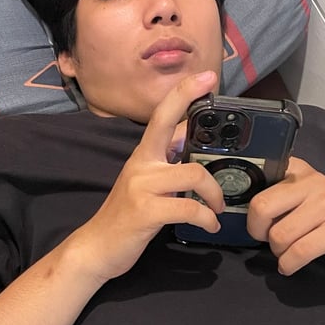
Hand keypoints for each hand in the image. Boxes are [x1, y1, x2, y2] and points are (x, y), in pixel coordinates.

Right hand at [73, 71, 225, 281]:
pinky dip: (206, 218)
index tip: (208, 77)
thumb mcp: (145, 182)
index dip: (185, 92)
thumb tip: (189, 136)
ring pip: (194, 174)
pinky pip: (189, 208)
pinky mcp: (146, 212)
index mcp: (142, 155)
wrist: (96, 247)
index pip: (162, 114)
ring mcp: (142, 187)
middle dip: (211, 155)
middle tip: (228, 178)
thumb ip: (165, 160)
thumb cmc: (126, 215)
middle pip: (179, 136)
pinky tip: (209, 226)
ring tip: (217, 211)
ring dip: (214, 196)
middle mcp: (141, 164)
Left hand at [247, 158, 324, 275]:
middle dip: (257, 231)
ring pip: (279, 235)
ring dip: (278, 252)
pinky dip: (289, 265)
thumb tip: (235, 209)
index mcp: (297, 170)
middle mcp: (313, 180)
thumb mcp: (300, 200)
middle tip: (267, 239)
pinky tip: (290, 266)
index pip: (257, 177)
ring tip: (287, 253)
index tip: (252, 219)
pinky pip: (299, 251)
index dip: (245, 203)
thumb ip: (273, 198)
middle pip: (261, 207)